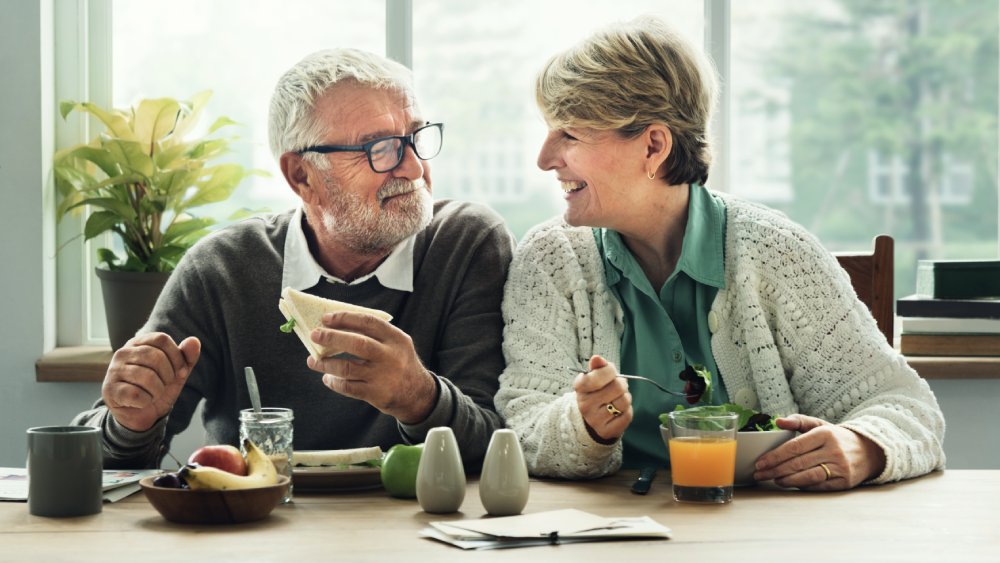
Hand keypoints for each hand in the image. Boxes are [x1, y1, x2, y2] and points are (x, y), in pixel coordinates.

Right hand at [102, 333, 200, 431]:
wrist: (141, 414)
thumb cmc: (158, 387)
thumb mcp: (177, 372)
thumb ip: (186, 357)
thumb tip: (194, 341)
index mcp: (139, 343)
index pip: (162, 339)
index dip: (177, 357)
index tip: (180, 372)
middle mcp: (123, 352)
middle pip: (155, 357)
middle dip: (168, 376)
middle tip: (164, 385)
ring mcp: (113, 370)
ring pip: (147, 376)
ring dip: (158, 390)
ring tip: (153, 394)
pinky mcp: (109, 389)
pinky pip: (135, 394)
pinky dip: (146, 401)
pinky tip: (141, 401)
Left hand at [306, 311, 436, 423]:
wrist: (418, 395)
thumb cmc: (400, 364)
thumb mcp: (397, 345)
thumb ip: (375, 335)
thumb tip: (338, 327)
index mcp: (396, 339)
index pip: (368, 322)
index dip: (346, 318)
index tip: (327, 318)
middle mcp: (391, 356)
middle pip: (357, 343)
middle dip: (332, 338)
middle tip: (315, 335)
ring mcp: (383, 376)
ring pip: (347, 368)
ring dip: (326, 364)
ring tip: (313, 360)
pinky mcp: (376, 394)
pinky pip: (348, 387)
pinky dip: (334, 382)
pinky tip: (328, 378)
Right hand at [573, 355, 632, 442]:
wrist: (591, 419)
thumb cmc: (596, 393)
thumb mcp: (593, 377)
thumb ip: (598, 367)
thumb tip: (597, 358)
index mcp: (580, 387)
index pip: (602, 373)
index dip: (611, 371)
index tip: (610, 373)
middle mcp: (584, 404)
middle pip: (618, 387)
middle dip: (622, 385)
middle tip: (616, 388)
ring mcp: (595, 420)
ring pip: (624, 402)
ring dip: (625, 398)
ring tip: (617, 399)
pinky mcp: (606, 431)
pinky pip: (627, 415)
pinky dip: (627, 411)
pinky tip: (618, 411)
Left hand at [752, 414, 886, 490]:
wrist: (869, 451)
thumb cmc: (837, 438)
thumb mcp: (820, 425)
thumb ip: (798, 421)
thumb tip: (778, 421)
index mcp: (825, 434)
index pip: (794, 446)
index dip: (775, 456)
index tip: (760, 462)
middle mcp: (833, 450)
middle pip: (798, 462)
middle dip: (775, 469)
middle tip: (759, 474)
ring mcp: (840, 467)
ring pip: (808, 476)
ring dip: (787, 479)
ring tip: (773, 480)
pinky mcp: (845, 482)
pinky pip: (819, 486)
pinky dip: (803, 486)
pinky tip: (791, 484)